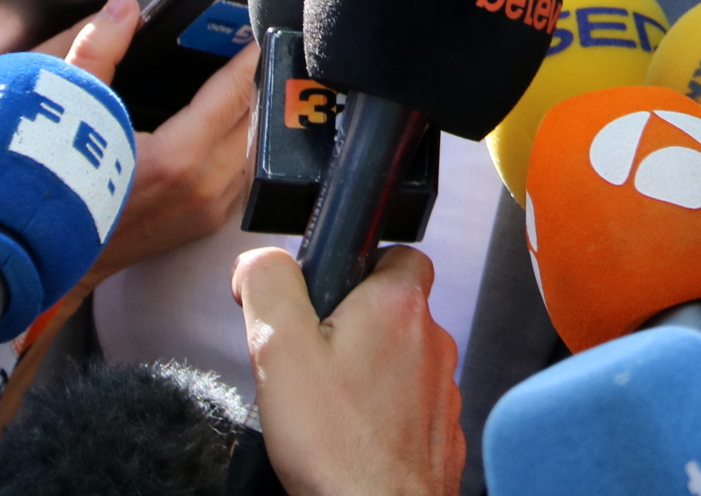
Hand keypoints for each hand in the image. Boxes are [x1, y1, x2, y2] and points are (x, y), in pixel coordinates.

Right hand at [57, 0, 259, 285]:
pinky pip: (244, 173)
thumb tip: (123, 7)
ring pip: (254, 149)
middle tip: (255, 49)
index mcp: (177, 158)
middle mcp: (203, 187)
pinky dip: (243, 144)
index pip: (235, 92)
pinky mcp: (204, 225)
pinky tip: (232, 124)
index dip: (250, 57)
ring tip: (248, 81)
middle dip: (256, 81)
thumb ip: (97, 51)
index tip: (260, 31)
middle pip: (253, 120)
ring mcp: (207, 210)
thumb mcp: (65, 109)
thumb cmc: (49, 189)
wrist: (37, 258)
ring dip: (253, 116)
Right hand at [236, 244, 462, 495]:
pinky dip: (383, 415)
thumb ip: (269, 286)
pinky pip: (409, 407)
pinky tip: (351, 437)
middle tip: (312, 362)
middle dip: (353, 328)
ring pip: (401, 362)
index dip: (357, 266)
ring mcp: (441, 390)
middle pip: (393, 311)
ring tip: (327, 409)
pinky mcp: (441, 432)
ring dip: (368, 375)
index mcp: (397, 306)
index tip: (325, 295)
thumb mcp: (279, 350)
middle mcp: (432, 342)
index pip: (396, 253)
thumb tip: (259, 260)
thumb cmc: (338, 448)